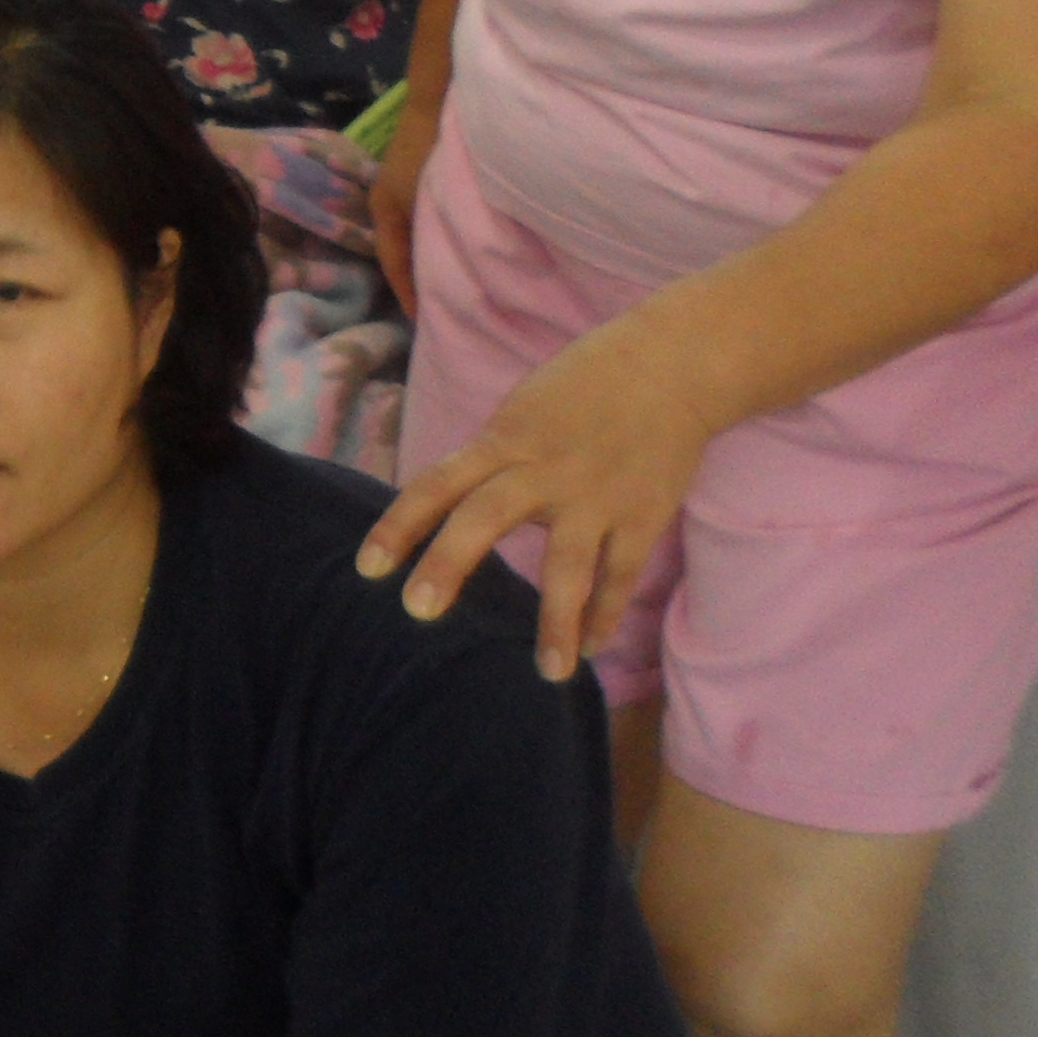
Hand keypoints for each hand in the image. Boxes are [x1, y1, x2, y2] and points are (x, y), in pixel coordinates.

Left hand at [356, 307, 725, 676]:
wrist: (670, 364)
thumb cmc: (583, 389)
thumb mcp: (522, 411)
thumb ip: (490, 460)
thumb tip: (449, 507)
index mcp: (505, 441)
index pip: (437, 483)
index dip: (399, 524)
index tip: (367, 568)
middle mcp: (544, 469)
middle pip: (485, 516)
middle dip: (449, 562)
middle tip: (416, 610)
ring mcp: (596, 496)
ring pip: (570, 565)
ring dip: (557, 621)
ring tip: (549, 672)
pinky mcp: (644, 514)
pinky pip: (621, 574)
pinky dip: (607, 615)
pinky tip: (589, 649)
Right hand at [373, 94, 439, 316]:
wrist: (442, 97)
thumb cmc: (431, 151)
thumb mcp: (427, 201)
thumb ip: (432, 239)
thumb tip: (449, 282)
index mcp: (383, 212)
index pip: (394, 266)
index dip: (409, 297)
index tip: (425, 325)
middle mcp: (390, 204)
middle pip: (403, 253)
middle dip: (420, 282)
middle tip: (442, 313)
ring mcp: (407, 190)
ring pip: (417, 237)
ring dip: (433, 259)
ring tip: (455, 287)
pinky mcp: (426, 180)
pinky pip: (431, 220)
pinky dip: (442, 239)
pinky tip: (463, 247)